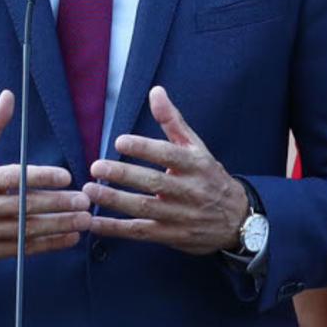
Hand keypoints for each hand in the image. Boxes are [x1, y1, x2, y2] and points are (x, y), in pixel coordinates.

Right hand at [0, 92, 90, 267]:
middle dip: (57, 205)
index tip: (66, 176)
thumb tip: (8, 96)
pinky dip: (47, 245)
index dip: (40, 178)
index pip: (11, 178)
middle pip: (23, 207)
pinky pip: (21, 250)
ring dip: (57, 226)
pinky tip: (69, 238)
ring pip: (25, 231)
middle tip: (84, 200)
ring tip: (84, 220)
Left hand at [84, 87, 250, 256]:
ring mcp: (180, 215)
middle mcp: (189, 190)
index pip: (169, 154)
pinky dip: (115, 228)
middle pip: (154, 182)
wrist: (237, 220)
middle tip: (97, 167)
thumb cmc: (210, 178)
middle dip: (124, 174)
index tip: (120, 141)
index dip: (145, 148)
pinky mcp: (170, 235)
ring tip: (90, 191)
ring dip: (115, 200)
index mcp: (196, 165)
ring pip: (145, 207)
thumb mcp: (197, 148)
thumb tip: (156, 92)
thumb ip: (173, 121)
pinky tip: (94, 222)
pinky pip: (140, 231)